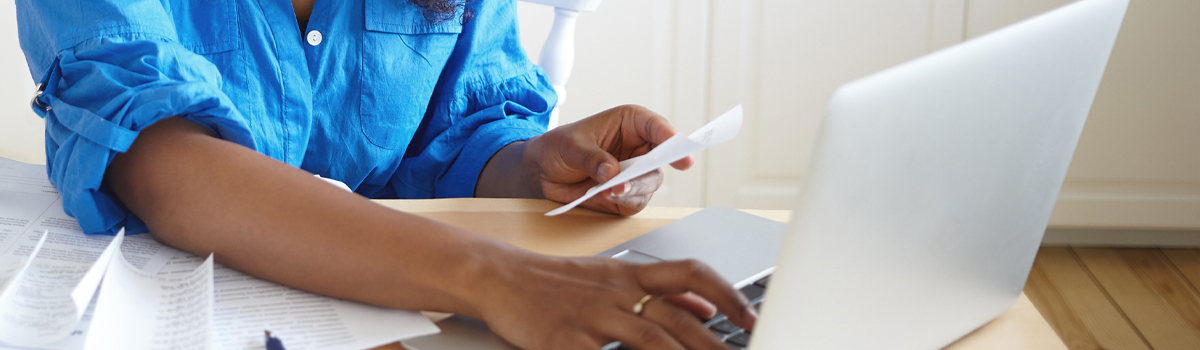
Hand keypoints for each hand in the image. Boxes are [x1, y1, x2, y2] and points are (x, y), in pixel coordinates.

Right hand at [468, 253, 756, 349]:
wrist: (499, 277)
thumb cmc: (556, 282)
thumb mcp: (612, 277)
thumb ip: (660, 292)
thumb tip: (707, 309)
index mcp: (631, 274)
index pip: (691, 274)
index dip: (727, 294)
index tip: (750, 318)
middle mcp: (617, 292)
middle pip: (677, 320)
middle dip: (714, 346)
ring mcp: (591, 317)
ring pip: (650, 341)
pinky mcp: (565, 341)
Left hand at [524, 105, 693, 214]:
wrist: (544, 172)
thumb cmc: (560, 147)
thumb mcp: (571, 146)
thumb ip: (592, 158)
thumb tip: (612, 173)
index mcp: (631, 124)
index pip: (656, 127)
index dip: (669, 135)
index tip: (677, 145)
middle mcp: (638, 148)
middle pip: (660, 159)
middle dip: (650, 169)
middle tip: (639, 177)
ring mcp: (635, 173)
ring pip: (650, 183)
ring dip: (633, 189)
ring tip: (611, 190)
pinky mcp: (627, 195)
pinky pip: (635, 201)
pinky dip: (624, 201)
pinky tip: (607, 196)